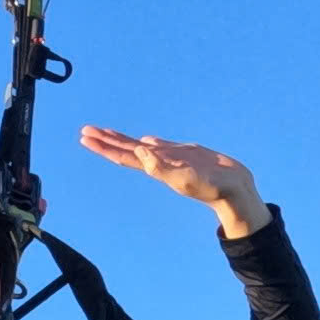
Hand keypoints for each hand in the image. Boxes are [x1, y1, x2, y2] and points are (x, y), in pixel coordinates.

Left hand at [80, 126, 270, 238]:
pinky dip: (149, 142)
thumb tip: (141, 148)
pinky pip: (161, 146)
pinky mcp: (185, 154)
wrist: (233, 190)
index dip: (104, 147)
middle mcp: (159, 162)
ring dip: (123, 139)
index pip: (123, 155)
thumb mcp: (184, 177)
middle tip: (85, 130)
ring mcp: (171, 158)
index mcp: (155, 168)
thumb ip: (161, 165)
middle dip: (105, 140)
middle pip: (126, 149)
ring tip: (106, 132)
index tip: (86, 138)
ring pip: (141, 146)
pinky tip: (144, 140)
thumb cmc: (211, 186)